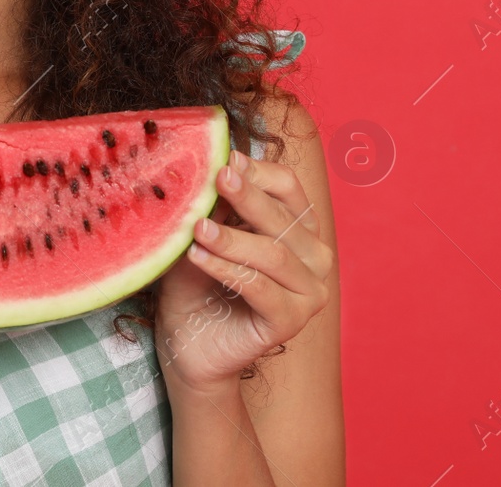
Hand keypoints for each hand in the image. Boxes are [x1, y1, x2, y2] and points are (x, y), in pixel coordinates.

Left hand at [154, 148, 334, 393]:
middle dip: (247, 196)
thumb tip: (211, 162)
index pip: (289, 187)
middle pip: (283, 218)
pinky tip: (197, 257)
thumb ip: (214, 204)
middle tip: (217, 177)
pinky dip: (227, 269)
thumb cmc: (195, 281)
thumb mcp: (202, 233)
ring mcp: (309, 292)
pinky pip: (260, 288)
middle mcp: (313, 258)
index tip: (224, 159)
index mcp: (296, 228)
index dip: (258, 172)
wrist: (187, 342)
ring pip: (273, 254)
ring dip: (232, 238)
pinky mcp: (291, 322)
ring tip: (197, 228)